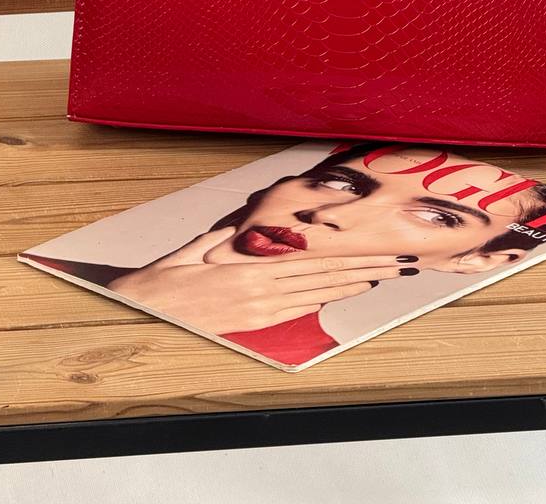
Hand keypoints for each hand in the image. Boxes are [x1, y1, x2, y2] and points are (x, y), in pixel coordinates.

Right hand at [107, 227, 409, 334]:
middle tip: (401, 257)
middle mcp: (262, 288)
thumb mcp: (196, 246)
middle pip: (326, 274)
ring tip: (387, 272)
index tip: (380, 241)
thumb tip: (257, 222)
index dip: (351, 250)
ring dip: (356, 282)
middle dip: (367, 264)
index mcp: (250, 266)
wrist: (144, 315)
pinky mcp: (257, 322)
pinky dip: (329, 298)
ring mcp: (262, 308)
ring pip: (320, 292)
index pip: (314, 256)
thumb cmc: (165, 278)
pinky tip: (349, 291)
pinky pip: (300, 308)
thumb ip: (230, 235)